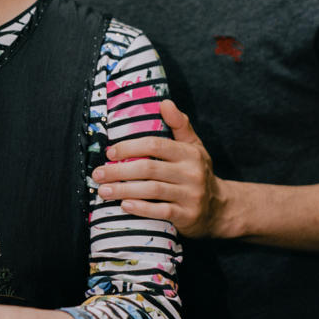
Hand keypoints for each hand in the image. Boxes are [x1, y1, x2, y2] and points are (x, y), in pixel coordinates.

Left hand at [91, 99, 219, 237]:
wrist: (220, 208)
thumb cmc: (197, 172)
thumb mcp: (193, 146)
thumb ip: (179, 124)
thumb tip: (164, 102)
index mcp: (189, 153)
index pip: (155, 145)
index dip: (130, 147)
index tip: (110, 152)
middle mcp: (191, 173)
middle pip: (149, 168)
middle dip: (119, 171)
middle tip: (98, 174)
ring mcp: (190, 195)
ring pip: (152, 190)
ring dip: (123, 190)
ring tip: (103, 191)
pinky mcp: (187, 216)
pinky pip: (161, 211)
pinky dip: (141, 209)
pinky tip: (124, 205)